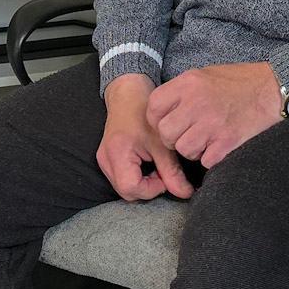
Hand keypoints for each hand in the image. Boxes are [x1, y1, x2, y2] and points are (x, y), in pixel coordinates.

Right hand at [98, 74, 194, 202]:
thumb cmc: (145, 113)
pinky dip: (137, 178)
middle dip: (148, 188)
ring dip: (143, 184)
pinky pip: (121, 179)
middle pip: (126, 192)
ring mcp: (103, 160)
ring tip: (156, 166)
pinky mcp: (106, 159)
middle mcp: (105, 159)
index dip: (152, 188)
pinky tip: (148, 164)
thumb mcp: (163, 143)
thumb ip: (173, 172)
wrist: (128, 95)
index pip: (131, 188)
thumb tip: (185, 193)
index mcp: (118, 152)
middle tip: (163, 171)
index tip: (165, 176)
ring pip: (124, 188)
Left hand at [147, 62, 282, 168]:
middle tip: (190, 135)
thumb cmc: (239, 82)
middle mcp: (196, 103)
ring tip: (208, 140)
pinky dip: (213, 158)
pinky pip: (206, 161)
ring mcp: (211, 124)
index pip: (153, 107)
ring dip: (194, 150)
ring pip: (184, 150)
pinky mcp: (227, 142)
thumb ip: (182, 91)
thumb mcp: (205, 76)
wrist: (274, 89)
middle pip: (166, 133)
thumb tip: (163, 110)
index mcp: (188, 83)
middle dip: (175, 139)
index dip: (157, 120)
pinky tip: (222, 146)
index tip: (169, 123)